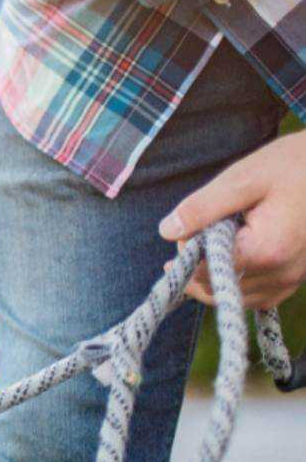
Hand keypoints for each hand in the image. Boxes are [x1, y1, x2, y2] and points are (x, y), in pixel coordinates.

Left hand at [160, 129, 305, 309]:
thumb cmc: (293, 166)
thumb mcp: (243, 178)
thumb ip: (203, 208)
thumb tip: (168, 231)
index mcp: (266, 251)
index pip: (205, 272)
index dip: (188, 252)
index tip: (191, 227)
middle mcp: (282, 274)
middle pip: (215, 287)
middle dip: (199, 262)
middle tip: (203, 228)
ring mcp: (292, 280)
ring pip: (233, 296)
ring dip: (215, 274)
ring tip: (218, 237)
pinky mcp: (296, 279)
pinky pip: (256, 295)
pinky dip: (237, 281)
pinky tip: (232, 256)